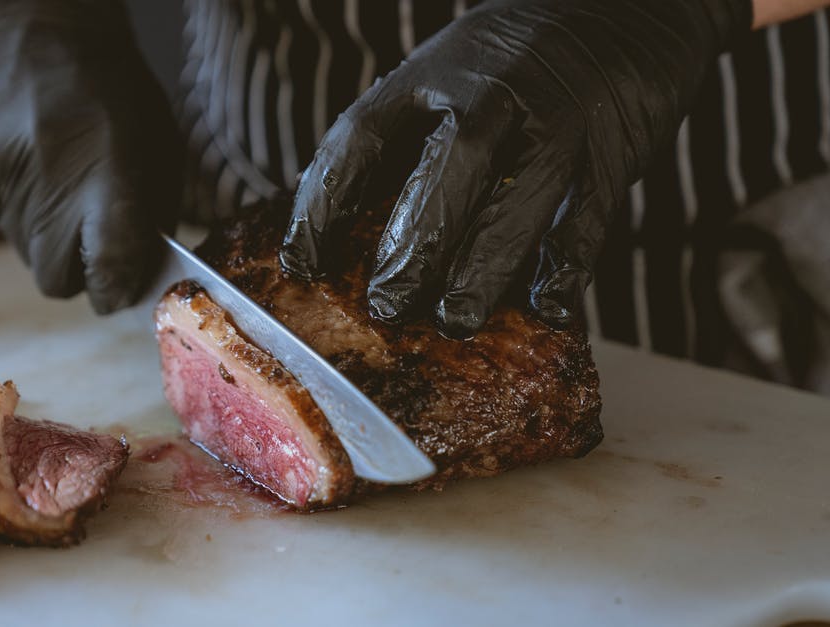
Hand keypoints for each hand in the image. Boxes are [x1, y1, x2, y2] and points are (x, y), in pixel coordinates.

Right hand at [0, 0, 179, 313]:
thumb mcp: (154, 140)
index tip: (120, 284)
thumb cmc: (106, 82)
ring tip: (54, 169)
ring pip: (21, 247)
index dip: (115, 288)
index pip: (108, 269)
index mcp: (104, 175)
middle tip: (87, 231)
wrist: (26, 18)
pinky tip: (23, 153)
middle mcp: (44, 184)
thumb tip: (138, 273)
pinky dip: (12, 198)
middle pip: (54, 279)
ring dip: (42, 226)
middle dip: (74, 268)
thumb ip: (149, 213)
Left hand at [280, 0, 750, 337]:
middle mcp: (491, 93)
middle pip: (444, 170)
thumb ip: (398, 141)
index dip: (322, 205)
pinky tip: (544, 306)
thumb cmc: (509, 64)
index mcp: (429, 74)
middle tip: (386, 304)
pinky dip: (564, 267)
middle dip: (412, 247)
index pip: (360, 136)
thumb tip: (334, 227)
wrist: (620, 13)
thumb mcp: (441, 76)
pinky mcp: (611, 151)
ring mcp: (555, 121)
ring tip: (452, 319)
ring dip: (480, 270)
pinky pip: (586, 217)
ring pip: (514, 201)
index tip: (300, 264)